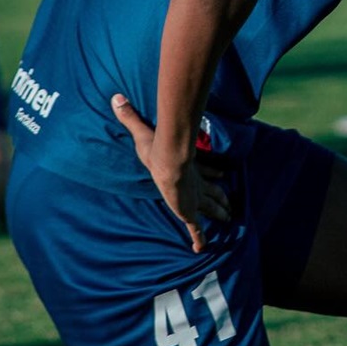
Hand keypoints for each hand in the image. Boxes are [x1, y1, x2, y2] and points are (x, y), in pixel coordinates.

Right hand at [111, 94, 230, 252]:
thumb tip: (116, 96)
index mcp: (188, 167)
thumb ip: (131, 117)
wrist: (168, 160)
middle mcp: (193, 183)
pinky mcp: (189, 210)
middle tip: (230, 203)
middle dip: (220, 197)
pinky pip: (195, 228)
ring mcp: (193, 197)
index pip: (204, 171)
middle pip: (210, 191)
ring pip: (210, 207)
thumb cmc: (158, 147)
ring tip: (228, 219)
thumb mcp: (142, 132)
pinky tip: (201, 249)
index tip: (223, 176)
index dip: (212, 174)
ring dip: (219, 212)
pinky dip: (198, 238)